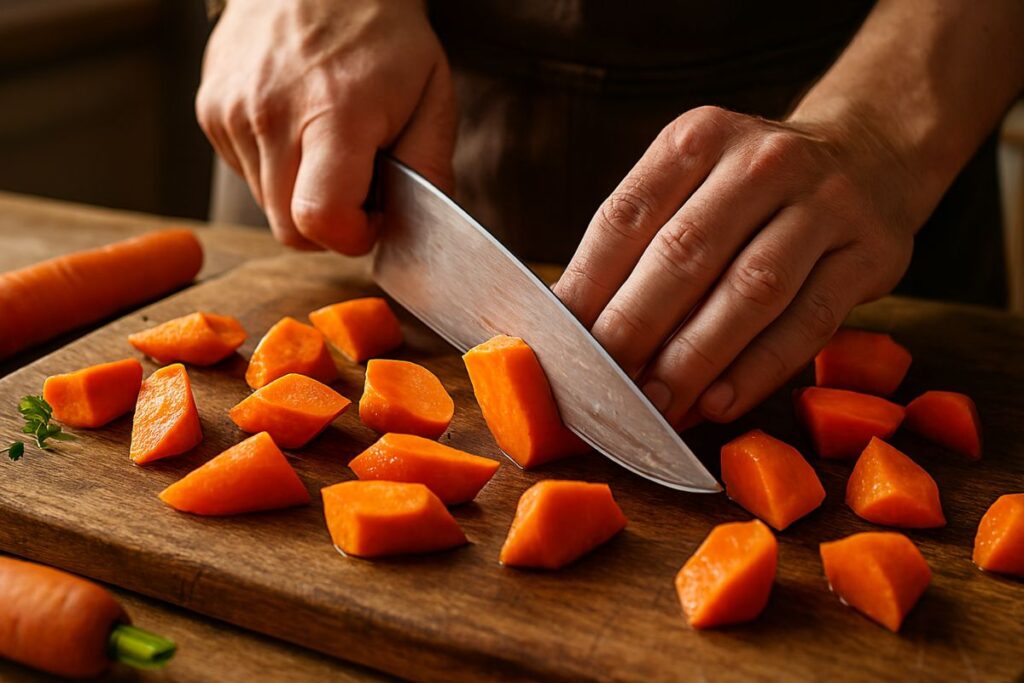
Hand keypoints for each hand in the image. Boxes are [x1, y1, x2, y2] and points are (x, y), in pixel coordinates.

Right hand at [196, 0, 455, 253]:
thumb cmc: (381, 35)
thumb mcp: (432, 95)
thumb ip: (430, 169)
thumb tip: (417, 229)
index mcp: (334, 112)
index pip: (320, 219)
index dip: (352, 237)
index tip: (373, 219)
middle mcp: (271, 113)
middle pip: (289, 228)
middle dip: (329, 225)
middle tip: (358, 186)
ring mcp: (232, 111)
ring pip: (267, 206)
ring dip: (301, 195)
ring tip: (329, 145)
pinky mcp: (210, 110)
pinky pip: (246, 174)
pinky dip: (276, 168)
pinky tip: (298, 127)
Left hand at [554, 106, 916, 427]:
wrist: (871, 155)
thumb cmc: (750, 191)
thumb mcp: (693, 184)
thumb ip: (639, 243)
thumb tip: (571, 326)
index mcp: (698, 139)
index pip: (627, 216)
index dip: (588, 285)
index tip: (560, 344)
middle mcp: (762, 163)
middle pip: (685, 253)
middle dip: (635, 327)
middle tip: (603, 386)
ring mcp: (825, 204)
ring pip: (750, 290)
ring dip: (695, 357)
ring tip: (657, 406)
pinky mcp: (870, 253)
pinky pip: (808, 323)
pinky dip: (757, 370)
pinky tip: (718, 405)